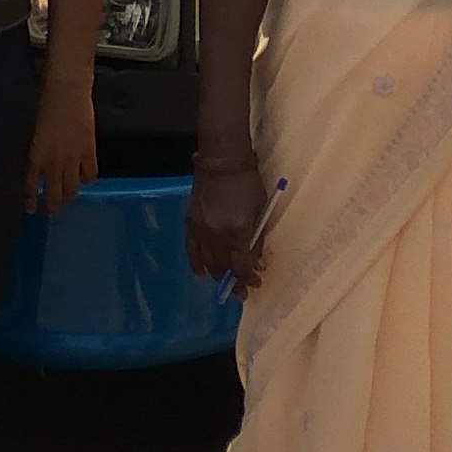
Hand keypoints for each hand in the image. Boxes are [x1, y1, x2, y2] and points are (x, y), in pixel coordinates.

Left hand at [25, 75, 97, 211]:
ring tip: (67, 198)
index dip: (31, 199)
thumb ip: (38, 150)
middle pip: (53, 194)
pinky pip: (90, 175)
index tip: (31, 208)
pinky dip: (87, 179)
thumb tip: (40, 163)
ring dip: (68, 196)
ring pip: (72, 189)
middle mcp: (53, 162)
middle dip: (51, 205)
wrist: (67, 91)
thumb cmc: (46, 103)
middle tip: (50, 210)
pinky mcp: (89, 152)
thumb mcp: (35, 131)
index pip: (31, 185)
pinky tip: (84, 178)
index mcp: (36, 156)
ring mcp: (73, 159)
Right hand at [183, 158, 270, 289]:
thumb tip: (257, 263)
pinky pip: (191, 249)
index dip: (249, 278)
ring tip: (226, 282)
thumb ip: (258, 239)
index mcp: (238, 230)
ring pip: (208, 261)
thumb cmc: (248, 183)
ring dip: (218, 275)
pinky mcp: (190, 222)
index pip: (242, 265)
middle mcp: (217, 234)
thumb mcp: (261, 210)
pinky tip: (201, 275)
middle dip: (235, 281)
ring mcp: (201, 229)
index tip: (256, 283)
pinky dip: (196, 264)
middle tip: (243, 290)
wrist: (222, 161)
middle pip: (224, 267)